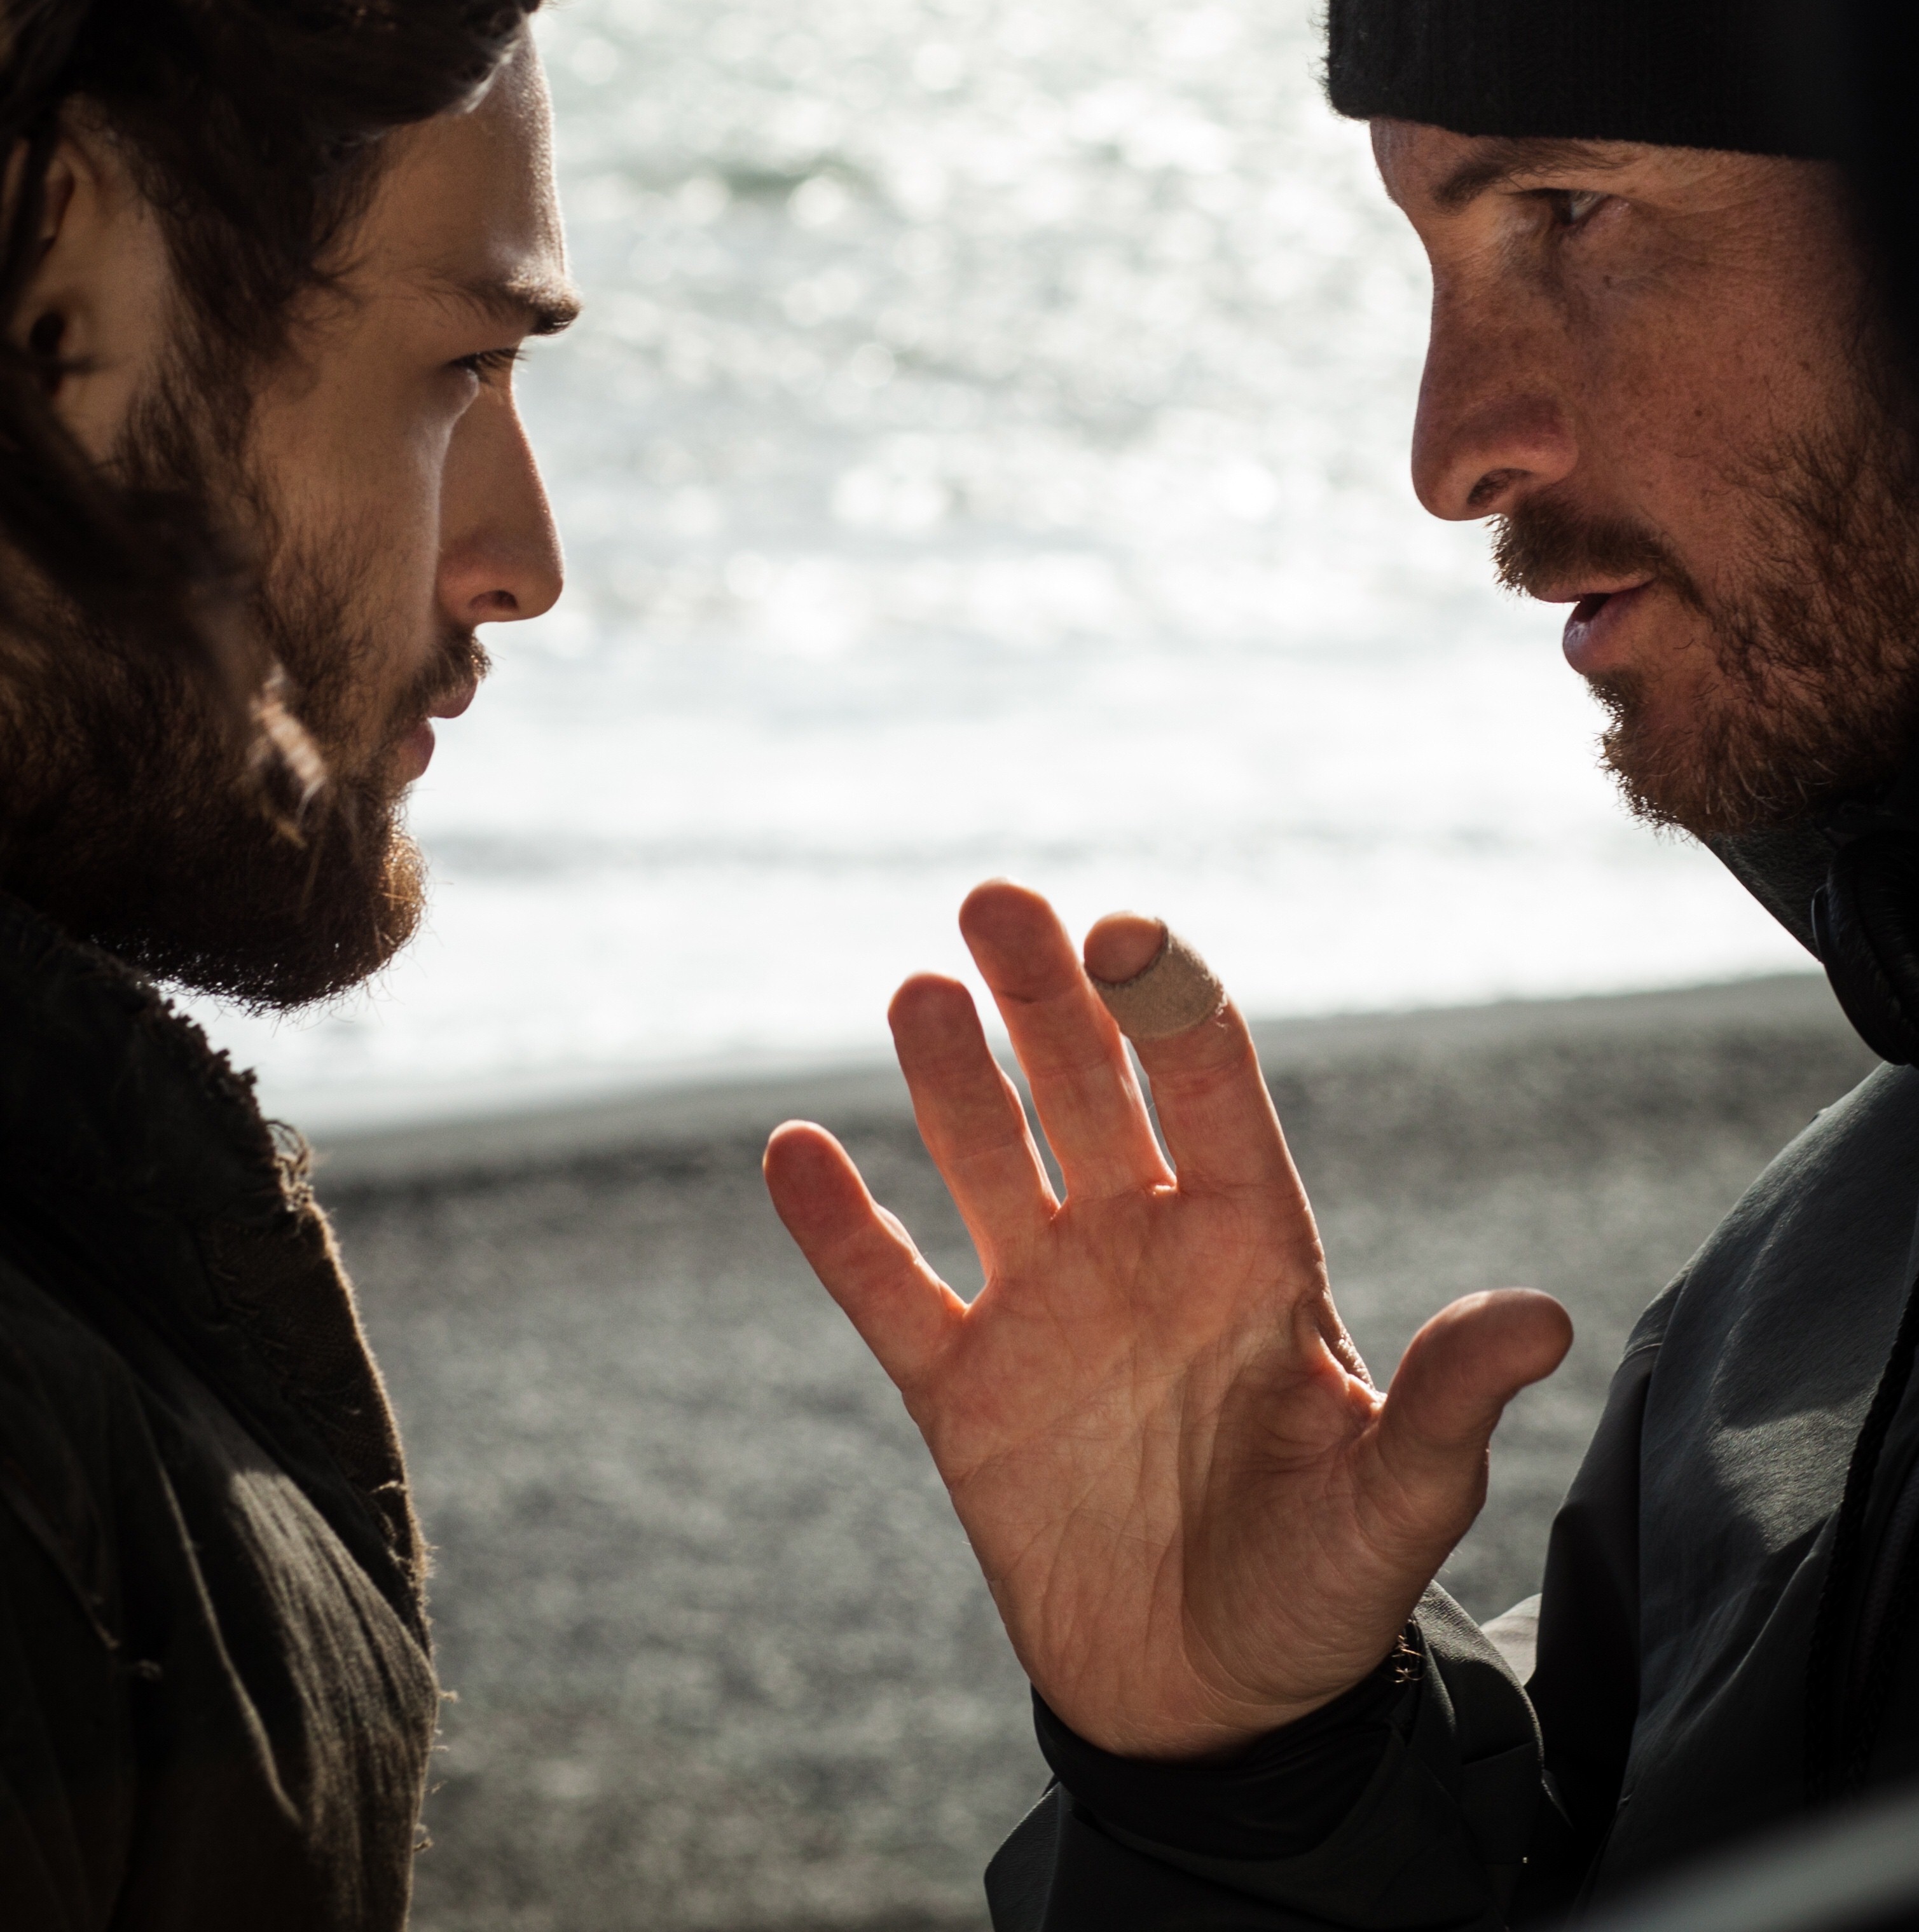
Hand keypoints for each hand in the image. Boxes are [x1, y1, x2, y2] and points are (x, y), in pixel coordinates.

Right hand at [763, 880, 1570, 1759]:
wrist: (1213, 1711)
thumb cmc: (1324, 1595)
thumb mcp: (1397, 1508)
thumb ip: (1447, 1406)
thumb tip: (1547, 1317)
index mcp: (1250, 1251)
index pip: (1207, 1091)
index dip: (1170, 1008)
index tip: (1131, 937)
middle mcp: (1141, 1249)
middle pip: (1083, 1089)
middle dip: (1046, 995)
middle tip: (998, 901)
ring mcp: (1043, 1310)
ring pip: (984, 1157)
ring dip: (949, 1074)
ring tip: (923, 990)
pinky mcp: (963, 1389)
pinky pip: (888, 1288)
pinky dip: (838, 1225)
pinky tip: (794, 1148)